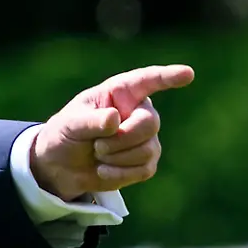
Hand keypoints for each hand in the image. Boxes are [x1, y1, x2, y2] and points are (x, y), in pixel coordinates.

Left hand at [29, 63, 194, 201]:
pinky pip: (145, 169)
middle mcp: (138, 111)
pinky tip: (103, 170)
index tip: (187, 74)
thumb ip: (91, 121)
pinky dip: (120, 174)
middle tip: (98, 146)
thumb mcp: (70, 124)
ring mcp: (145, 138)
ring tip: (98, 154)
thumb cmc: (66, 134)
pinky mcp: (145, 162)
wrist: (61, 166)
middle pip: (150, 123)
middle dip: (123, 139)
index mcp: (120, 93)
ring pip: (148, 149)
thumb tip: (115, 118)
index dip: (168, 77)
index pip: (148, 80)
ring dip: (117, 157)